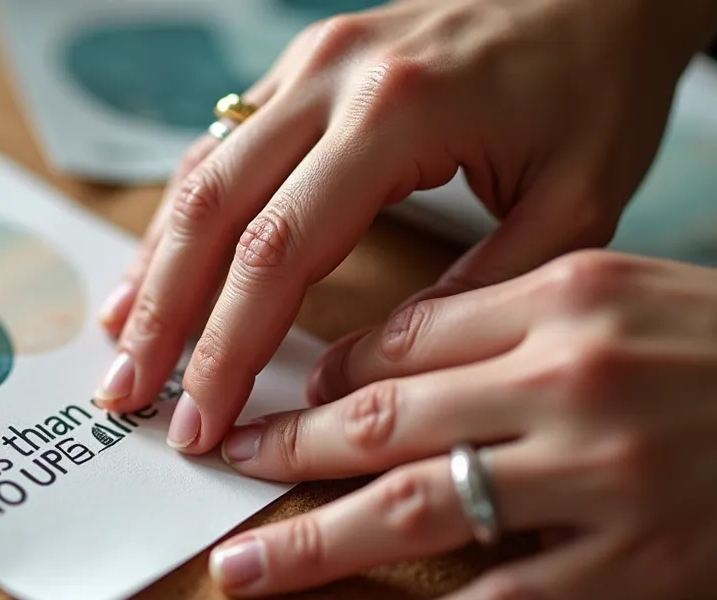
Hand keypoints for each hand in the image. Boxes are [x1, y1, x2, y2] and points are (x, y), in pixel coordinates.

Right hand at [93, 0, 716, 453]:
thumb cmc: (594, 91)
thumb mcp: (574, 204)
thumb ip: (473, 295)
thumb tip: (362, 376)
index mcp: (397, 113)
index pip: (278, 251)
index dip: (228, 346)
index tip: (204, 419)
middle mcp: (332, 77)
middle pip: (211, 210)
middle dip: (165, 317)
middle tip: (129, 397)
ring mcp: (306, 64)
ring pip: (199, 175)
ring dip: (153, 267)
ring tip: (122, 347)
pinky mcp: (300, 68)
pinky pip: (218, 148)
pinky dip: (180, 219)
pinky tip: (154, 272)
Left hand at [206, 250, 716, 599]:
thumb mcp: (624, 289)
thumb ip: (506, 317)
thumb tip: (382, 364)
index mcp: (563, 295)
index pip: (402, 340)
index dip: (321, 379)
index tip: (274, 403)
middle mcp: (570, 380)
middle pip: (388, 420)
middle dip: (288, 450)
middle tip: (221, 470)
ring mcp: (604, 478)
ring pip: (423, 512)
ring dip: (316, 543)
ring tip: (244, 566)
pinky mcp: (643, 564)